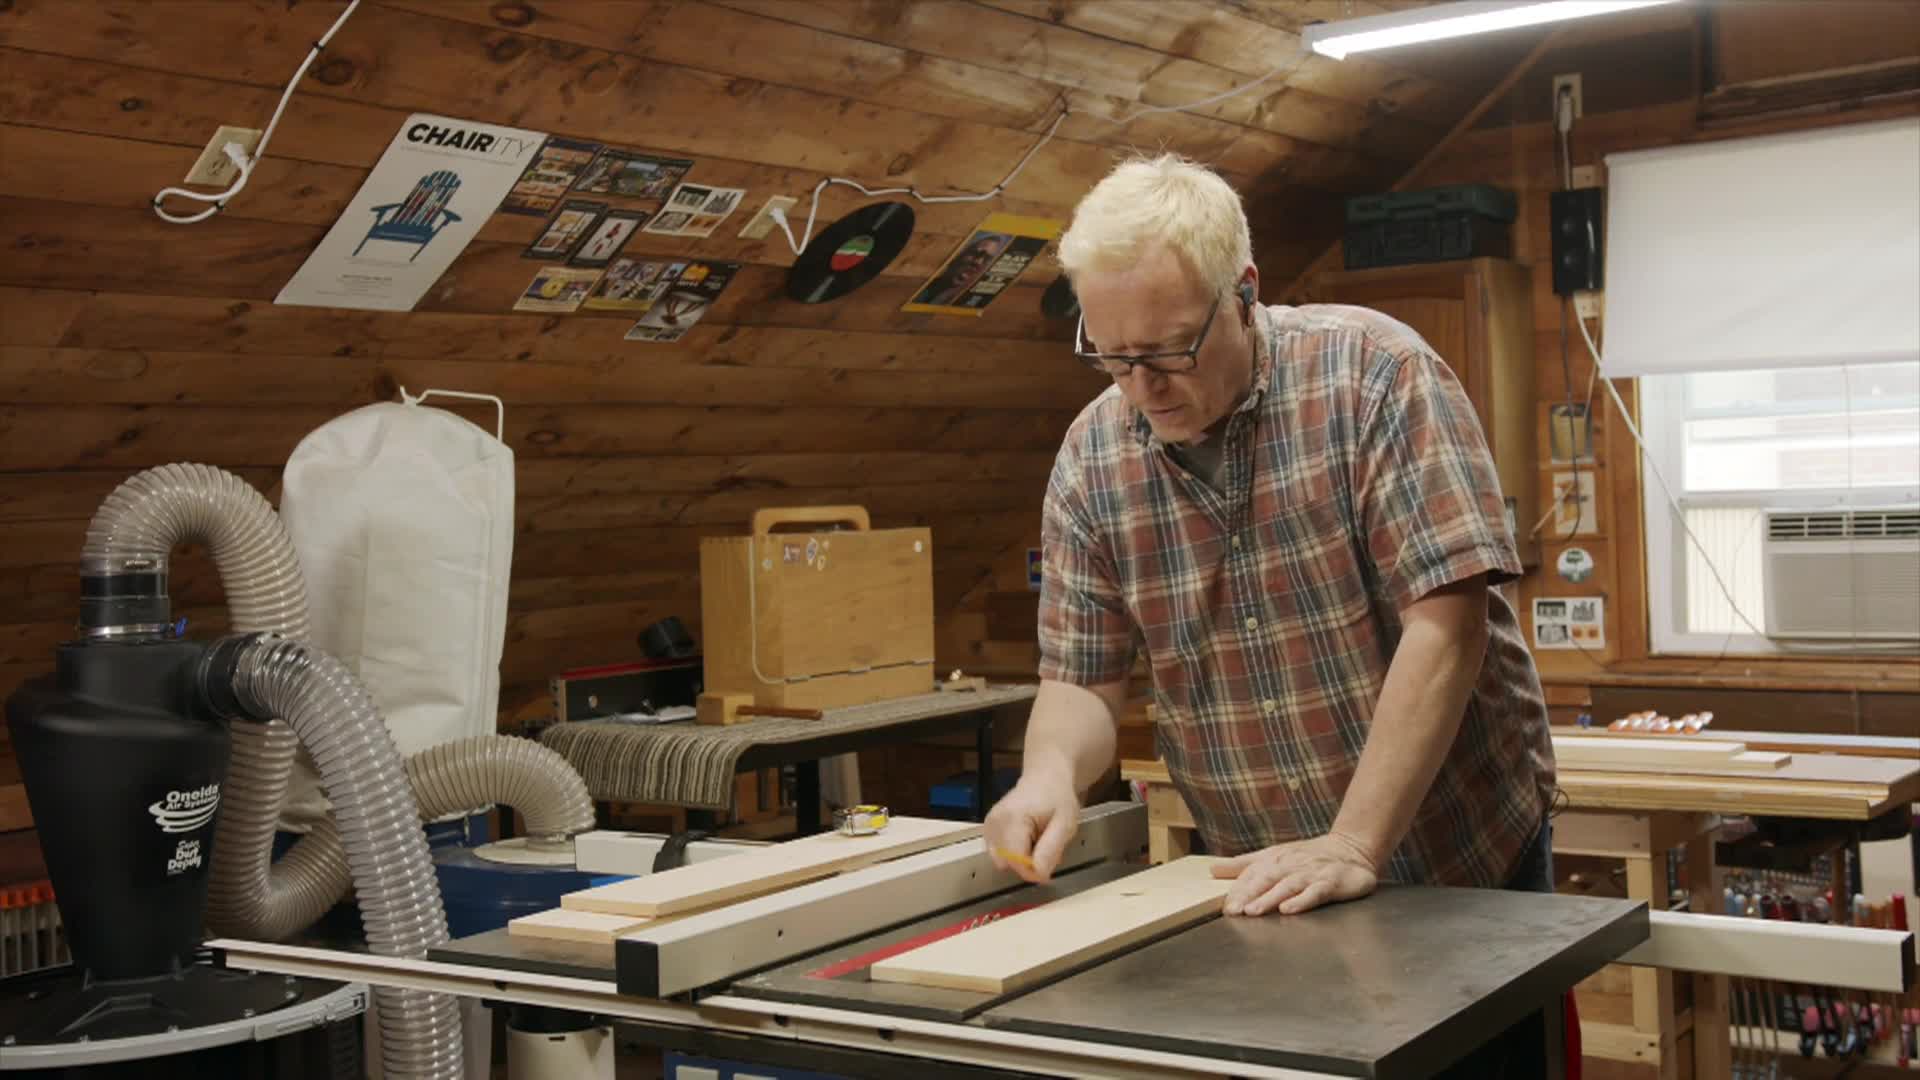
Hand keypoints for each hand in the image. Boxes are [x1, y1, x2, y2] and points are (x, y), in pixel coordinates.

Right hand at [983, 768, 1080, 883]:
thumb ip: (1050, 850)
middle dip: (1028, 863)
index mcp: (1012, 819)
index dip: (1034, 870)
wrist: (1045, 779)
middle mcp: (994, 823)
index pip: (1016, 862)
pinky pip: (999, 854)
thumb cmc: (1057, 799)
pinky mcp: (987, 829)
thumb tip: (1038, 875)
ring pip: (1002, 861)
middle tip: (1045, 844)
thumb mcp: (1064, 824)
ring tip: (1036, 839)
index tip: (1050, 861)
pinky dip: (1013, 852)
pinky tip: (1025, 837)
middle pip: (1007, 864)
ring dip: (1021, 858)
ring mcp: (988, 826)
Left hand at [1210, 832, 1379, 915]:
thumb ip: (1244, 865)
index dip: (1238, 890)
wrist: (1351, 848)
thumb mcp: (1273, 855)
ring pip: (1287, 886)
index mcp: (1275, 859)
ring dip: (1270, 898)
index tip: (1225, 907)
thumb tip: (1212, 869)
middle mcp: (1290, 865)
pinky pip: (1315, 892)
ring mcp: (1310, 874)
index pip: (1252, 874)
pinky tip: (1289, 909)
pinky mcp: (1330, 883)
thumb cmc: (1308, 856)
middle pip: (1266, 879)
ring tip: (1254, 911)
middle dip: (1248, 895)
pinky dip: (1302, 900)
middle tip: (1233, 911)